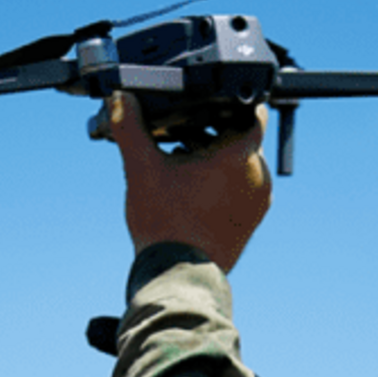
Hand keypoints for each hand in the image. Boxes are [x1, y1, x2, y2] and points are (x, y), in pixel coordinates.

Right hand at [104, 92, 271, 272]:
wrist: (178, 276)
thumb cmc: (166, 226)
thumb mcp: (142, 169)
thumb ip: (131, 128)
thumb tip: (119, 99)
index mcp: (240, 155)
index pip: (251, 110)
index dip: (230, 101)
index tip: (210, 101)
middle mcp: (258, 176)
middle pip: (242, 137)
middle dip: (214, 131)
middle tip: (183, 133)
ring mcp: (258, 201)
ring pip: (242, 164)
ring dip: (217, 158)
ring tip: (183, 162)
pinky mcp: (251, 221)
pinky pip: (241, 189)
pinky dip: (222, 182)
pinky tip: (192, 188)